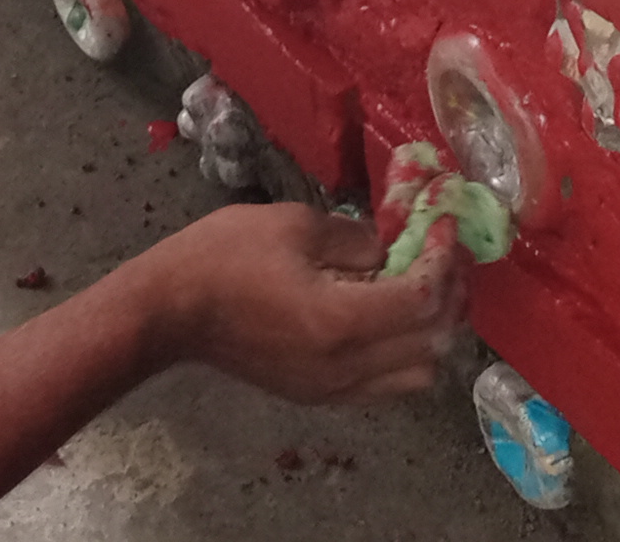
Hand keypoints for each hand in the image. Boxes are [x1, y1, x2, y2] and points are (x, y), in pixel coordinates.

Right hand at [134, 202, 465, 404]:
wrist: (169, 311)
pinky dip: (403, 354)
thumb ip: (356, 238)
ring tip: (419, 291)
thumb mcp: (294, 225)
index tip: (442, 223)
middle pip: (434, 343)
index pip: (424, 298)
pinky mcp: (319, 396)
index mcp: (342, 321)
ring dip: (431, 333)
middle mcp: (347, 366)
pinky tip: (386, 319)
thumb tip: (393, 246)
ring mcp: (334, 389)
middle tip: (442, 256)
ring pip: (418, 374)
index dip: (444, 258)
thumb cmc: (222, 257)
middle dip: (449, 295)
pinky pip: (386, 385)